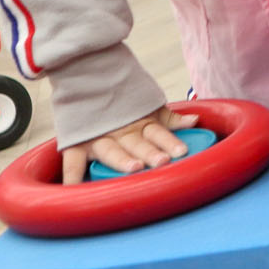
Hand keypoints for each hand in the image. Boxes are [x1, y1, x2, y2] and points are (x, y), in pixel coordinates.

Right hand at [60, 105, 199, 183]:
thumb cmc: (126, 104)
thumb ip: (171, 119)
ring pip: (111, 150)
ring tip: (134, 168)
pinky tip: (75, 187)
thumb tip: (195, 121)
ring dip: (122, 159)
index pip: (157, 132)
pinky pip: (73, 162)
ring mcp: (98, 137)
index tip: (181, 151)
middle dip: (150, 152)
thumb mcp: (150, 109)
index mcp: (140, 123)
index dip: (169, 141)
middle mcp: (120, 131)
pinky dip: (72, 175)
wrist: (88, 80)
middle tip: (162, 161)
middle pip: (137, 143)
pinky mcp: (77, 144)